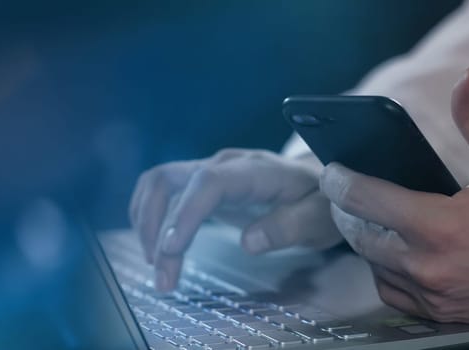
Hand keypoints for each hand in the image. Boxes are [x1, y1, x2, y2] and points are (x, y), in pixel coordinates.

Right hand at [130, 149, 341, 290]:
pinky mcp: (202, 182)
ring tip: (157, 267)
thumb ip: (289, 227)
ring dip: (147, 223)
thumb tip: (249, 243)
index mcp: (257, 170)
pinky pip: (163, 189)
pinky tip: (156, 246)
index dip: (186, 213)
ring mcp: (211, 169)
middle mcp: (227, 164)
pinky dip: (151, 217)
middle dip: (157, 229)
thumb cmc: (321, 202)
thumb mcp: (320, 218)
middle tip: (164, 277)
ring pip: (160, 183)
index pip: (209, 182)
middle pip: (172, 181)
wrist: (320, 183)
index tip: (171, 248)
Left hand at [319, 65, 468, 325]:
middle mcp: (430, 266)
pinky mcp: (442, 314)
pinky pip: (393, 294)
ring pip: (373, 268)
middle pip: (360, 237)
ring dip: (367, 244)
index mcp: (441, 226)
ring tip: (372, 222)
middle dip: (348, 213)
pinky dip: (387, 273)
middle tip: (346, 195)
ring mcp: (434, 295)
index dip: (340, 182)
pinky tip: (396, 256)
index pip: (366, 201)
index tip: (331, 172)